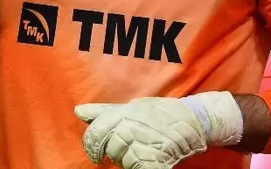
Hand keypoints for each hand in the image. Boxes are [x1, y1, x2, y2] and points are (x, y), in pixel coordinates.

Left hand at [75, 93, 243, 168]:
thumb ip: (104, 112)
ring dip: (129, 160)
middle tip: (125, 152)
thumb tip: (78, 111)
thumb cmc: (160, 114)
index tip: (95, 155)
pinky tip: (148, 159)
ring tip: (143, 149)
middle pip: (109, 149)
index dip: (91, 145)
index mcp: (124, 113)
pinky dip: (141, 166)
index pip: (96, 132)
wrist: (192, 120)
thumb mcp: (132, 107)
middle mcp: (131, 126)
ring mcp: (143, 142)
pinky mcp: (156, 157)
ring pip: (123, 160)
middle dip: (114, 153)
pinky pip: (137, 168)